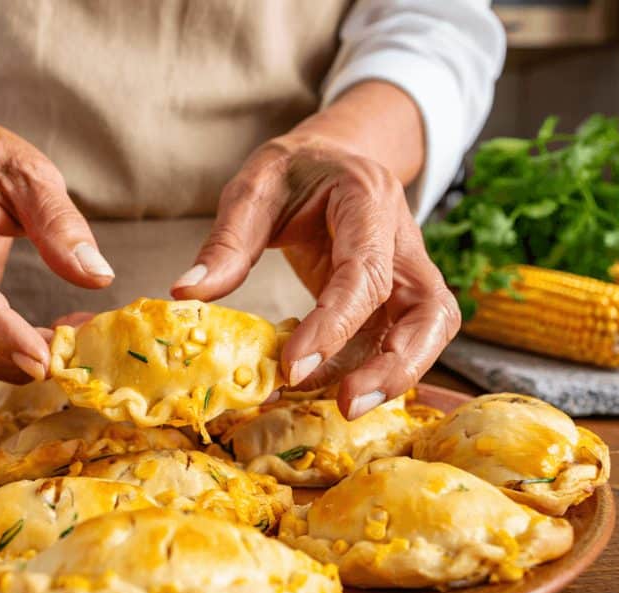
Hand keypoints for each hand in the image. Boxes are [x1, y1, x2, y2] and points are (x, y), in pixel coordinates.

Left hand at [171, 83, 459, 418]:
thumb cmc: (296, 172)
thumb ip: (228, 240)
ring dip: (395, 376)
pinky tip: (330, 389)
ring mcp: (410, 272)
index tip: (292, 367)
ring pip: (430, 331)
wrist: (334, 158)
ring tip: (341, 408)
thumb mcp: (254, 187)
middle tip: (345, 405)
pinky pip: (403, 341)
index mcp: (368, 201)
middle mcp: (404, 240)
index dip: (333, 324)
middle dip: (394, 365)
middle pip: (429, 310)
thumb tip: (188, 293)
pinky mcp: (401, 299)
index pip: (364, 272)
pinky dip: (374, 371)